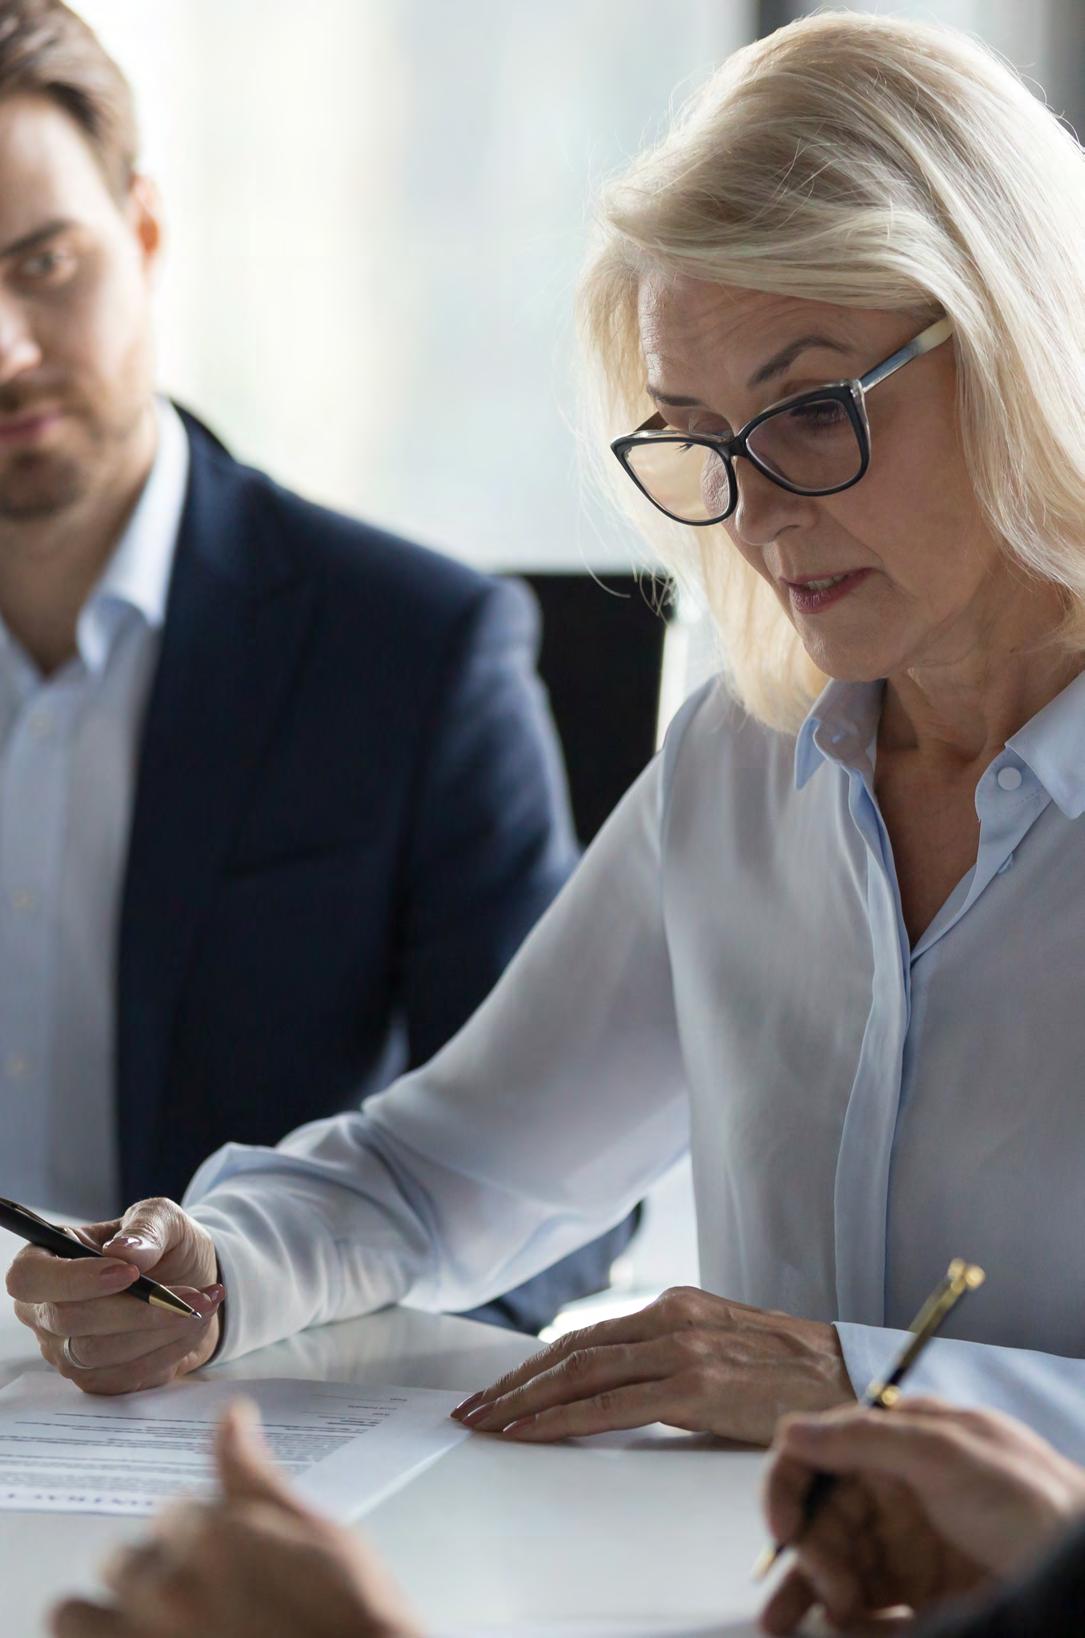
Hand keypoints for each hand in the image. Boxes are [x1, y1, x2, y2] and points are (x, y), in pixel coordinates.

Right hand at [5, 1197, 222, 1394]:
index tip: (130, 1272)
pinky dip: (168, 1350)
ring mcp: (66, 1350)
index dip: (73, 1279)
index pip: (29, 1277)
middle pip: (69, 1320)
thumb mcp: (164, 1219)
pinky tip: (194, 1325)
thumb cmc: (166, 1246)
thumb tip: (124, 1252)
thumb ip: (146, 1228)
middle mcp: (45, 1309)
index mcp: (47, 1258)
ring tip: (202, 1305)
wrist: (193, 1285)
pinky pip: (124, 1375)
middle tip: (191, 1296)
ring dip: (159, 1330)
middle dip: (136, 1309)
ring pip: (98, 1354)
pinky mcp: (95, 1379)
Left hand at [49, 1401, 420, 1637]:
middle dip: (151, 1570)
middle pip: (119, 1560)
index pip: (172, 1514)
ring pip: (73, 1614)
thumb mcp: (315, 1533)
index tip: (223, 1558)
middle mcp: (165, 1593)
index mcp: (210, 1537)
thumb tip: (231, 1414)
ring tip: (149, 1625)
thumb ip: (254, 1477)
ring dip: (101, 1614)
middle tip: (196, 1596)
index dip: (197, 1534)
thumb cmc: (350, 1612)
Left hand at [451, 1286, 852, 1445]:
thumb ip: (671, 1359)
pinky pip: (610, 1405)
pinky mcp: (697, 1386)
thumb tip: (616, 1386)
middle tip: (472, 1411)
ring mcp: (682, 1350)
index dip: (534, 1366)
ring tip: (487, 1425)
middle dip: (514, 1384)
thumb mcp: (723, 1350)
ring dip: (523, 1402)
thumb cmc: (791, 1376)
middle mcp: (671, 1319)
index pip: (585, 1336)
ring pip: (580, 1374)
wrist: (851, 1380)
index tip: (497, 1391)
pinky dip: (561, 1419)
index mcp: (675, 1306)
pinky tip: (531, 1434)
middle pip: (571, 1351)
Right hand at [760, 1397, 1084, 1633]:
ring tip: (785, 1629)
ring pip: (834, 1567)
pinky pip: (866, 1611)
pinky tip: (847, 1633)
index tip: (782, 1531)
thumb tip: (790, 1429)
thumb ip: (866, 1438)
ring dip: (810, 1594)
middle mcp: (891, 1492)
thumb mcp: (947, 1452)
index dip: (788, 1485)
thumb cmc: (1026, 1499)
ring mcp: (905, 1547)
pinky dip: (849, 1624)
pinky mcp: (919, 1598)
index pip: (817, 1453)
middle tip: (828, 1594)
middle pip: (820, 1518)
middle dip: (807, 1555)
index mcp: (894, 1443)